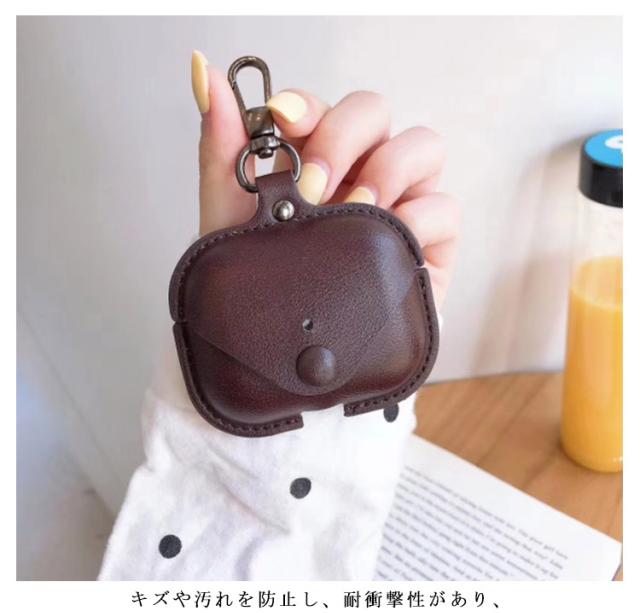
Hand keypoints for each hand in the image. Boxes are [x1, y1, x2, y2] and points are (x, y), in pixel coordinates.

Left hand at [192, 52, 459, 308]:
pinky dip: (417, 217)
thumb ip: (222, 147)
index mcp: (314, 162)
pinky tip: (385, 241)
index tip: (282, 120)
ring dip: (388, 169)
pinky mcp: (427, 244)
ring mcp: (397, 206)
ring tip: (353, 210)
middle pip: (375, 113)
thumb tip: (203, 70)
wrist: (291, 356)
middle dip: (342, 137)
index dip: (308, 105)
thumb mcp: (230, 218)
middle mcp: (359, 174)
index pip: (323, 108)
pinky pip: (444, 207)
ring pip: (424, 146)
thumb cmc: (265, 285)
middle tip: (312, 186)